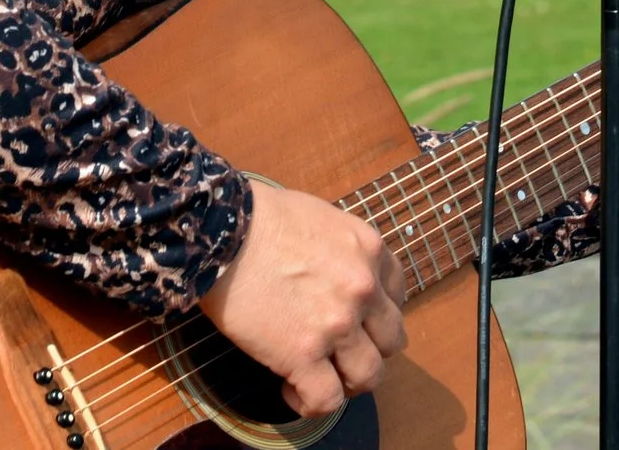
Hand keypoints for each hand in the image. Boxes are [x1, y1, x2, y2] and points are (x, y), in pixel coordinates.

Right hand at [196, 181, 407, 416]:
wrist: (221, 229)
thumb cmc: (258, 215)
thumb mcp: (319, 217)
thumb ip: (340, 248)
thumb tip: (329, 271)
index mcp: (368, 250)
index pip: (397, 295)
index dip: (376, 313)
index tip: (356, 320)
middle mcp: (362, 290)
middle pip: (390, 341)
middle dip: (368, 349)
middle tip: (340, 351)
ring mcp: (336, 325)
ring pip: (368, 376)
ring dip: (346, 381)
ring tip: (320, 376)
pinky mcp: (302, 355)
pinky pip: (325, 399)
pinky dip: (310, 403)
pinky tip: (290, 389)